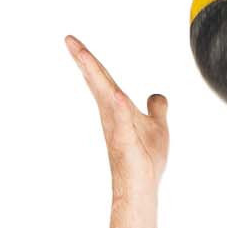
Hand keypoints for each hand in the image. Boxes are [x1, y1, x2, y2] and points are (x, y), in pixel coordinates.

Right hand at [66, 35, 168, 188]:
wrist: (142, 188)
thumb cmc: (146, 160)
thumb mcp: (158, 126)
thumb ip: (156, 109)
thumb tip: (157, 96)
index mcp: (117, 108)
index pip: (103, 78)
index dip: (89, 60)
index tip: (72, 42)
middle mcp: (111, 115)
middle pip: (97, 81)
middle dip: (84, 60)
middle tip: (68, 40)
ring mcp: (116, 128)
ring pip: (104, 95)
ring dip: (95, 76)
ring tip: (82, 56)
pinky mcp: (124, 143)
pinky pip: (122, 121)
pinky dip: (119, 108)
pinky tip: (117, 95)